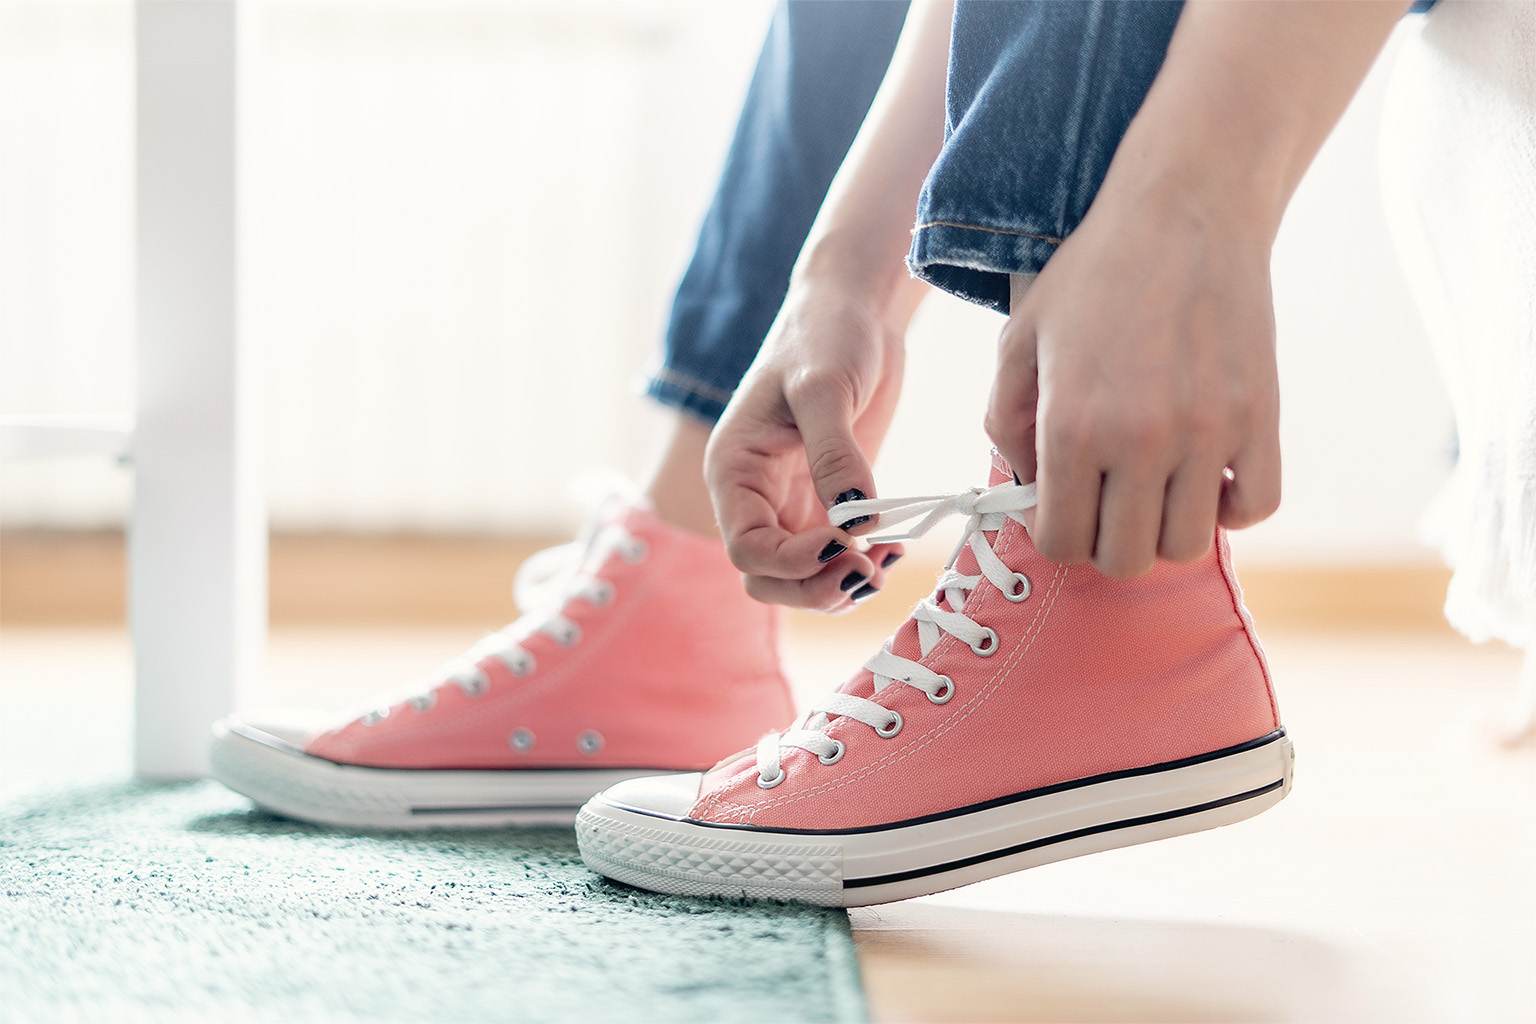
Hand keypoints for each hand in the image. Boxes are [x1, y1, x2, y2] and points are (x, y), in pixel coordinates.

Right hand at [706, 283, 907, 610]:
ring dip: (839, 586)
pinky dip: (860, 566)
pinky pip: (834, 558)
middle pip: (767, 579)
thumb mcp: (824, 387)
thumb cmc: (825, 335)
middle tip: (865, 572)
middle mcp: (755, 497)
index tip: (843, 545)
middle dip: (813, 588)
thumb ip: (835, 454)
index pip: (747, 548)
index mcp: (734, 470)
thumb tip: (855, 520)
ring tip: (884, 563)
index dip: (791, 563)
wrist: (854, 312)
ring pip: (800, 580)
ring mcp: (791, 504)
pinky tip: (891, 549)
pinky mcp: (828, 504)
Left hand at [986, 186, 1281, 578]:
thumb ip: (1006, 424)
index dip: (1057, 533)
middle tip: (1107, 498)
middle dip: (1107, 540)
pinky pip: (1256, 507)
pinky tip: (1206, 475)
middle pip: (1125, 560)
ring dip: (1165, 527)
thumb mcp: (1019, 342)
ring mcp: (1208, 433)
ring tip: (1154, 485)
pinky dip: (1230, 507)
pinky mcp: (1260, 418)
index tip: (1064, 503)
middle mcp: (1140, 440)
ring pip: (1186, 546)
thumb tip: (1030, 489)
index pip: (1061, 543)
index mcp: (1072, 427)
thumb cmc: (1092, 275)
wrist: (1185, 208)